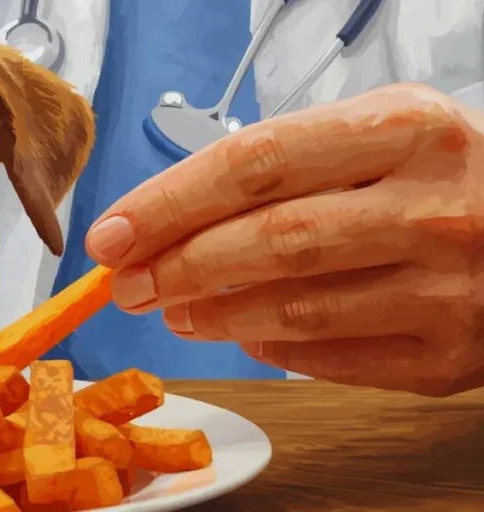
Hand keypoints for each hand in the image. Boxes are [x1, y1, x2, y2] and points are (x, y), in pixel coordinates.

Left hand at [85, 84, 483, 396]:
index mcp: (406, 131)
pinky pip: (331, 359)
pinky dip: (270, 348)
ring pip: (295, 310)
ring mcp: (447, 287)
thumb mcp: (379, 134)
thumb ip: (286, 164)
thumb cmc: (444, 174)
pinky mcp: (448, 355)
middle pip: (270, 240)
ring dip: (211, 314)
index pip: (255, 164)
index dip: (168, 203)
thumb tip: (173, 219)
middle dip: (176, 266)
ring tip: (173, 307)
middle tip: (128, 282)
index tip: (114, 232)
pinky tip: (242, 333)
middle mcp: (432, 208)